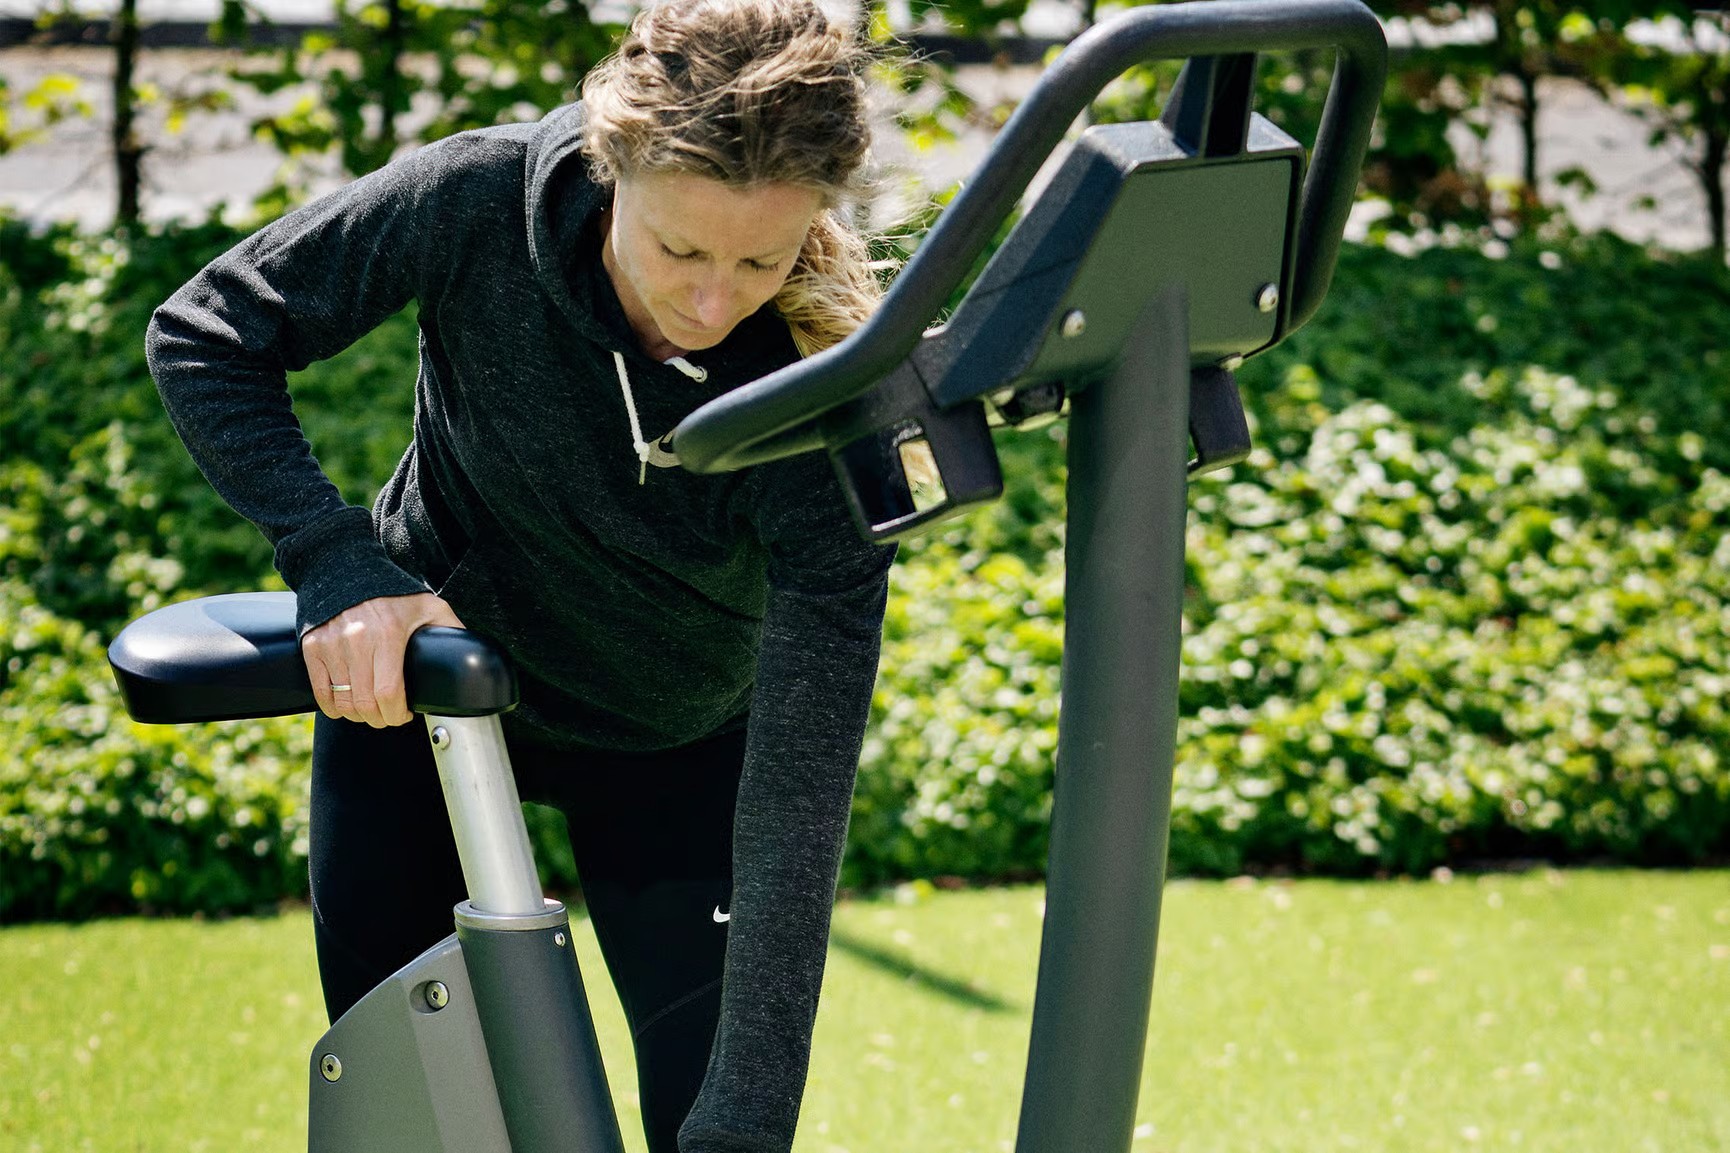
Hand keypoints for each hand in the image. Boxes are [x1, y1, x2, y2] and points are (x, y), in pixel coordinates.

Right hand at [302, 592, 465, 726]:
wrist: (347, 569)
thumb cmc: (394, 592)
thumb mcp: (430, 606)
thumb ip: (452, 631)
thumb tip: (475, 656)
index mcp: (388, 634)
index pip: (389, 694)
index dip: (397, 714)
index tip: (404, 715)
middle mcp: (356, 640)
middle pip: (365, 704)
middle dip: (380, 719)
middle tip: (389, 716)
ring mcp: (331, 644)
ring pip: (343, 702)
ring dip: (358, 715)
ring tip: (371, 710)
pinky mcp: (313, 646)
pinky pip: (321, 692)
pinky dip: (333, 707)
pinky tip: (346, 705)